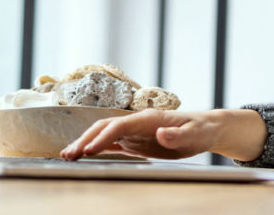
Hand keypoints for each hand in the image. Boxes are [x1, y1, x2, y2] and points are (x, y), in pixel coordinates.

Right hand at [60, 108, 220, 160]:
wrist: (205, 128)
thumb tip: (161, 133)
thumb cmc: (201, 130)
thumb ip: (177, 135)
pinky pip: (111, 143)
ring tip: (67, 155)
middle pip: (105, 127)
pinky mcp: (135, 141)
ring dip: (85, 143)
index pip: (119, 125)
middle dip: (85, 139)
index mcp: (149, 118)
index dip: (103, 137)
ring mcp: (134, 131)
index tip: (88, 150)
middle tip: (68, 154)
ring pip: (104, 134)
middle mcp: (137, 122)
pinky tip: (83, 155)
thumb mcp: (194, 135)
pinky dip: (96, 148)